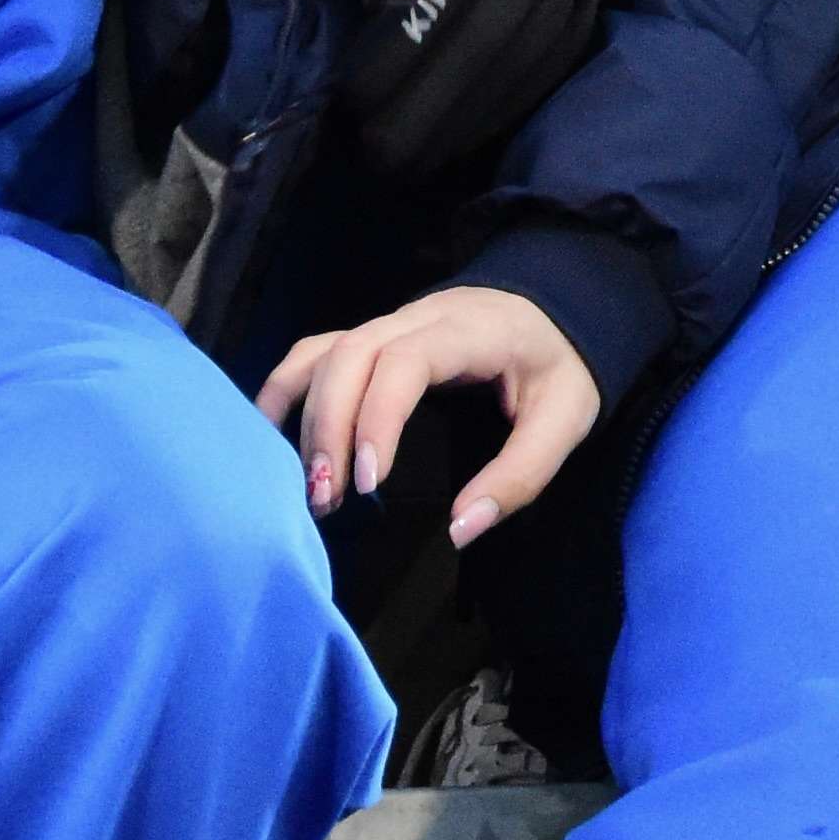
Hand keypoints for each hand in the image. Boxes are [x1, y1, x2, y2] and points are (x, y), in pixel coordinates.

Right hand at [260, 284, 601, 547]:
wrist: (560, 309)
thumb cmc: (559, 365)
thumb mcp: (566, 418)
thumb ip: (520, 475)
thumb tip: (460, 530)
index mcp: (468, 330)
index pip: (403, 361)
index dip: (376, 418)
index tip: (368, 483)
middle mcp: (419, 318)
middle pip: (349, 354)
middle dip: (327, 427)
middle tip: (326, 500)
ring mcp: (390, 323)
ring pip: (324, 352)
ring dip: (303, 415)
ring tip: (300, 481)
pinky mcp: (373, 339)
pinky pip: (316, 354)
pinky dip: (287, 391)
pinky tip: (272, 439)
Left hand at [345, 0, 638, 174]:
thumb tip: (379, 13)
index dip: (394, 54)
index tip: (347, 99)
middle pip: (490, 37)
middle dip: (429, 108)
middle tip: (376, 160)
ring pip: (533, 52)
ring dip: (474, 116)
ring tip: (419, 162)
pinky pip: (567, 45)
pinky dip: (521, 93)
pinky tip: (480, 126)